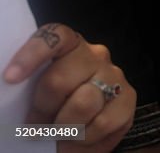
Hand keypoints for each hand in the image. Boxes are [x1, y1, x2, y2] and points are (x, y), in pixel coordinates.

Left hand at [4, 24, 135, 151]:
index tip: (10, 78)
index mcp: (68, 46)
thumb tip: (10, 92)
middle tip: (34, 128)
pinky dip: (85, 139)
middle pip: (60, 79)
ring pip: (84, 103)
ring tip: (58, 136)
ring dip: (64, 128)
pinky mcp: (129, 97)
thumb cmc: (55, 106)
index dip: (32, 54)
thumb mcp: (37, 93)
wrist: (86, 125)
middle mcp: (94, 55)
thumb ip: (27, 88)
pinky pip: (104, 121)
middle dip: (42, 110)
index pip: (54, 37)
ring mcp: (114, 75)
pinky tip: (78, 141)